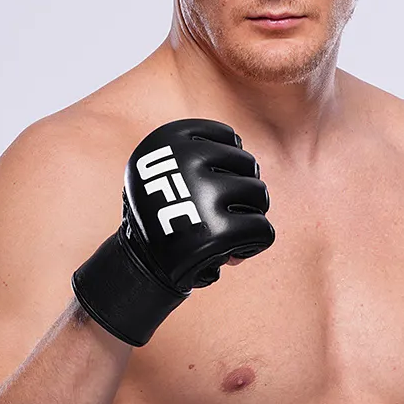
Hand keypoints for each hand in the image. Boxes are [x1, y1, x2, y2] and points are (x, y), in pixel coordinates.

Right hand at [73, 119, 274, 345]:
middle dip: (243, 191)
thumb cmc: (163, 216)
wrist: (140, 265)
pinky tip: (235, 251)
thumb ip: (208, 159)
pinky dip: (256, 244)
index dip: (230, 163)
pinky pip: (263, 230)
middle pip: (248, 164)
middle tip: (223, 214)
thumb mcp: (168, 170)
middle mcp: (185, 159)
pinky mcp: (218, 233)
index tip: (217, 183)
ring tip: (228, 231)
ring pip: (259, 194)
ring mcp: (203, 194)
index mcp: (168, 139)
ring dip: (250, 215)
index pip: (228, 138)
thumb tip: (252, 189)